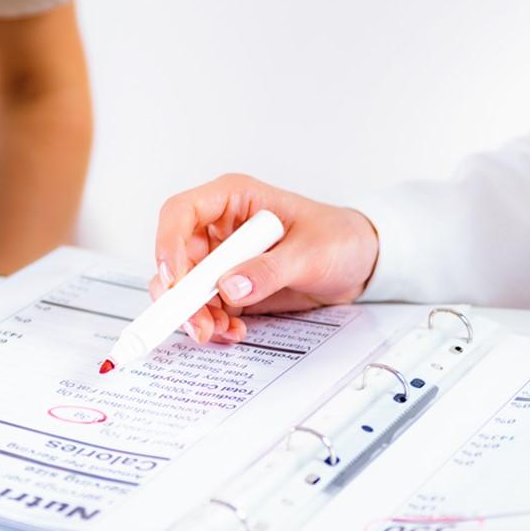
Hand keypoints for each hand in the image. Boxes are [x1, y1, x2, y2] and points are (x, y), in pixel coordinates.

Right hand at [149, 174, 379, 343]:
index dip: (168, 243)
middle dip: (180, 294)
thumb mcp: (311, 252)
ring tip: (219, 331)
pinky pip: (205, 306)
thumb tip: (229, 286)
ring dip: (194, 313)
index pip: (181, 212)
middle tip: (195, 323)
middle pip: (176, 257)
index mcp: (234, 200)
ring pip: (185, 287)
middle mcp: (219, 227)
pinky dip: (212, 322)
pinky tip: (233, 330)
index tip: (175, 280)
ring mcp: (222, 257)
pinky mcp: (229, 284)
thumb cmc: (340, 238)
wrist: (361, 263)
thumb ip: (270, 269)